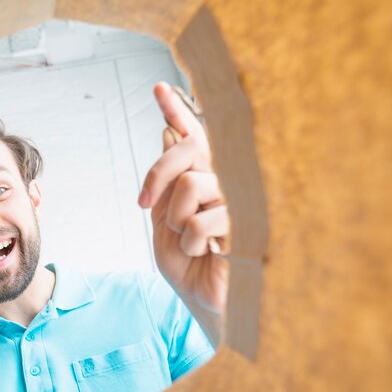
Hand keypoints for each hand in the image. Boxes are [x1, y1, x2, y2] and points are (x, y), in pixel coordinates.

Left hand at [138, 82, 228, 313]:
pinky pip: (204, 218)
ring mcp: (236, 200)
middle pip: (186, 149)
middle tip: (146, 204)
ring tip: (187, 239)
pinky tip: (204, 253)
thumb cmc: (189, 266)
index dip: (176, 109)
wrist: (204, 305)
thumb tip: (168, 135)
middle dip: (158, 174)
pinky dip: (190, 239)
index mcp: (201, 178)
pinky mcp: (246, 224)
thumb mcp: (164, 224)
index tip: (158, 87)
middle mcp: (223, 181)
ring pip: (192, 183)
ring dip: (175, 217)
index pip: (191, 135)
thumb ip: (166, 185)